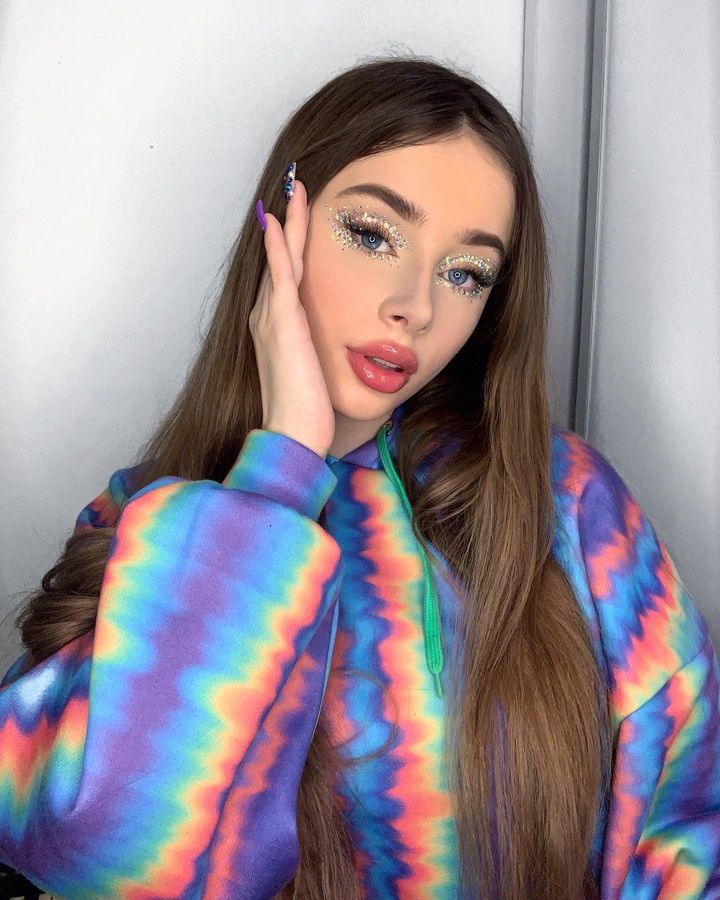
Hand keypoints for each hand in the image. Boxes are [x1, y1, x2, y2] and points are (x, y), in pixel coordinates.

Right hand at [249, 180, 335, 458]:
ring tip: (292, 190)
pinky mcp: (282, 325)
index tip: (298, 216)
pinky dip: (277, 246)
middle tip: (294, 187)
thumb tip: (336, 346)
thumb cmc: (307, 410)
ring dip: (286, 223)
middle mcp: (268, 318)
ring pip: (280, 259)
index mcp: (277, 328)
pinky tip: (277, 221)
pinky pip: (280, 275)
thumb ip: (319, 350)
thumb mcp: (315, 372)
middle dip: (286, 223)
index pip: (284, 275)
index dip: (289, 244)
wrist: (294, 434)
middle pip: (279, 259)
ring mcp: (272, 319)